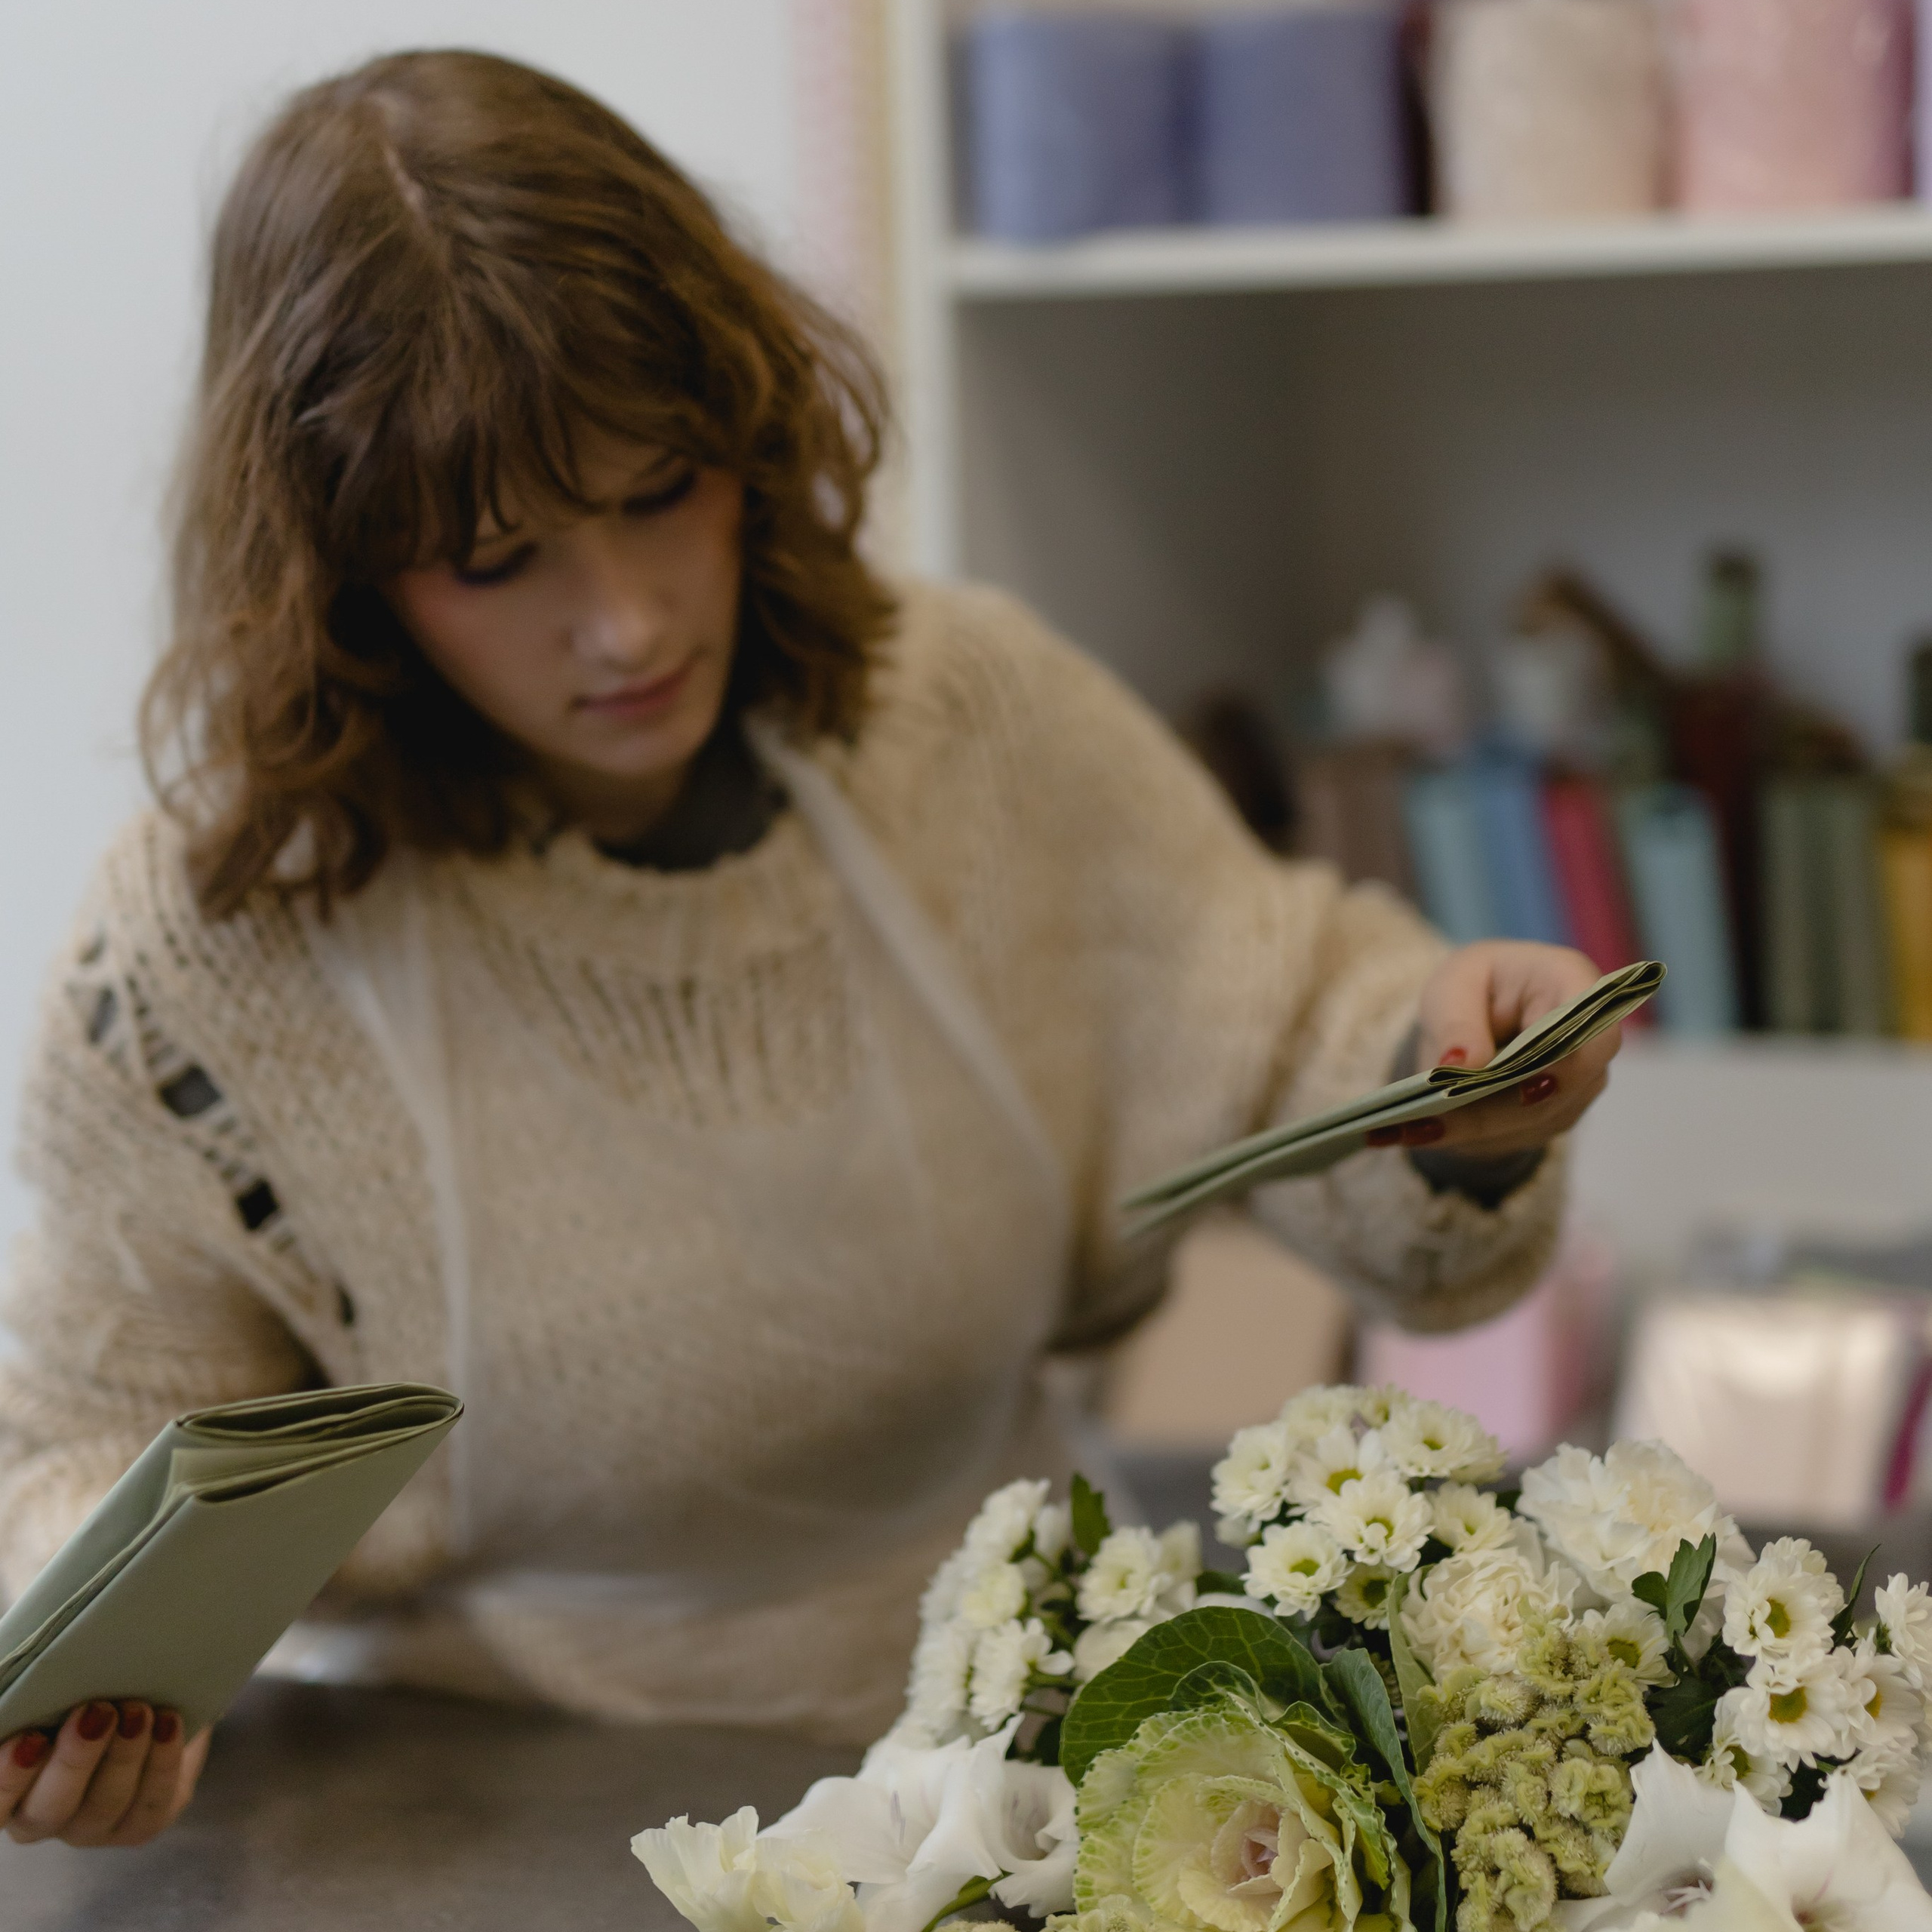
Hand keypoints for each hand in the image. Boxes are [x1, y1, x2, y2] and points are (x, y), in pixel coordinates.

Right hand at [2, 1701, 210, 1846]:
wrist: (145, 1695)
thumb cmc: (82, 1686)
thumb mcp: (56, 1688)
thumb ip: (41, 1693)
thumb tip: (43, 1666)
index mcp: (12, 1788)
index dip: (8, 1779)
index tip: (29, 1738)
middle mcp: (43, 1816)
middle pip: (48, 1809)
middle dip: (74, 1760)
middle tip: (95, 1711)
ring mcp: (92, 1825)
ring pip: (103, 1807)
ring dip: (123, 1756)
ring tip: (138, 1712)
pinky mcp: (140, 1823)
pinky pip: (151, 1805)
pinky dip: (162, 1762)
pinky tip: (168, 1723)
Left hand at [1369, 941, 1618, 1160]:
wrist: (1475, 1013)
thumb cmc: (1472, 986)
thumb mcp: (1450, 987)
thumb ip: (1458, 1022)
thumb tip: (1464, 1065)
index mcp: (1571, 984)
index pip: (1595, 1033)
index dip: (1569, 1065)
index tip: (1525, 1086)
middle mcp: (1587, 1041)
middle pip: (1559, 1089)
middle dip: (1494, 1108)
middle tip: (1428, 1120)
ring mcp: (1576, 1085)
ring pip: (1533, 1121)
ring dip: (1471, 1129)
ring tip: (1407, 1128)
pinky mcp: (1551, 1117)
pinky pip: (1512, 1135)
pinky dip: (1464, 1136)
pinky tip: (1415, 1132)